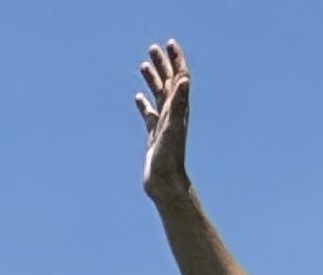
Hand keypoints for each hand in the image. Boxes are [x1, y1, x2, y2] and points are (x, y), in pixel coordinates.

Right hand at [134, 40, 191, 195]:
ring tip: (144, 65)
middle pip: (168, 82)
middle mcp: (172, 114)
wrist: (165, 182)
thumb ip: (179, 103)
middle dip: (162, 64)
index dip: (175, 60)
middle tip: (153, 48)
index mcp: (178, 109)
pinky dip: (144, 104)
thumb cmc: (169, 158)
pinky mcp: (154, 135)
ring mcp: (163, 124)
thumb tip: (184, 79)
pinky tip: (138, 98)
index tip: (169, 44)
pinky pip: (149, 114)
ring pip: (158, 96)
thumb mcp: (173, 128)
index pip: (179, 78)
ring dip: (152, 80)